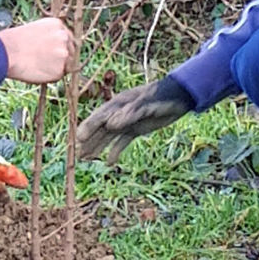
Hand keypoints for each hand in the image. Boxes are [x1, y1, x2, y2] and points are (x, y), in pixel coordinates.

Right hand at [0, 17, 73, 83]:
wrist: (7, 52)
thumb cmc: (14, 42)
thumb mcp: (34, 29)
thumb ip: (48, 35)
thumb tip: (52, 46)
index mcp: (57, 24)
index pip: (67, 38)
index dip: (59, 47)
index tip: (52, 52)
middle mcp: (64, 37)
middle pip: (70, 50)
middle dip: (61, 57)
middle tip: (45, 62)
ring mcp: (64, 53)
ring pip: (67, 64)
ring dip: (56, 67)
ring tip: (38, 66)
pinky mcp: (60, 69)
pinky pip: (59, 75)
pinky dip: (50, 76)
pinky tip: (38, 71)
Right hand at [76, 78, 194, 163]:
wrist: (180, 96)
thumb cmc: (162, 97)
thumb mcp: (146, 105)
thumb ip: (129, 114)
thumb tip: (110, 125)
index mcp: (120, 103)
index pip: (100, 116)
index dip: (89, 127)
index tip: (79, 139)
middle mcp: (120, 113)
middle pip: (101, 128)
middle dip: (89, 140)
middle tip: (78, 154)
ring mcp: (128, 121)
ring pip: (109, 136)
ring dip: (98, 146)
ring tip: (86, 159)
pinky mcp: (137, 129)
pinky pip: (122, 141)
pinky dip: (115, 151)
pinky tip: (110, 162)